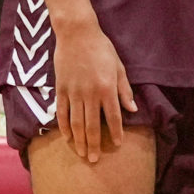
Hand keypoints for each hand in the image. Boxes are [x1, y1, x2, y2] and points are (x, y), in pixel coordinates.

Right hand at [52, 16, 135, 161]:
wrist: (77, 33)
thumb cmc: (102, 49)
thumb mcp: (119, 67)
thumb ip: (124, 90)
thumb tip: (132, 109)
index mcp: (107, 88)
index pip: (113, 116)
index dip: (116, 132)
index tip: (117, 145)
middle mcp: (90, 93)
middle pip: (92, 125)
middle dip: (94, 144)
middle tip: (94, 159)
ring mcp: (73, 92)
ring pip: (76, 122)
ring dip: (79, 140)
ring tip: (81, 153)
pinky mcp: (61, 89)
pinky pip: (62, 112)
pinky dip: (64, 126)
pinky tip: (67, 137)